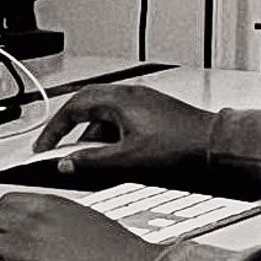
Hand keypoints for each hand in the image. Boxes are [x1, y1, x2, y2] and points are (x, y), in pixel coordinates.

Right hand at [32, 84, 217, 174]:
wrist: (216, 146)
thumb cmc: (180, 147)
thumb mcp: (127, 160)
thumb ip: (92, 162)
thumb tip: (67, 165)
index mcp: (119, 100)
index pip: (73, 107)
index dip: (54, 129)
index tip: (43, 147)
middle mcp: (130, 96)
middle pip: (86, 106)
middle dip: (69, 128)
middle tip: (57, 148)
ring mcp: (143, 103)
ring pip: (105, 116)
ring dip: (92, 136)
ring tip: (90, 161)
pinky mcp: (154, 114)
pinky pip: (121, 122)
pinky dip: (111, 138)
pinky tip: (116, 158)